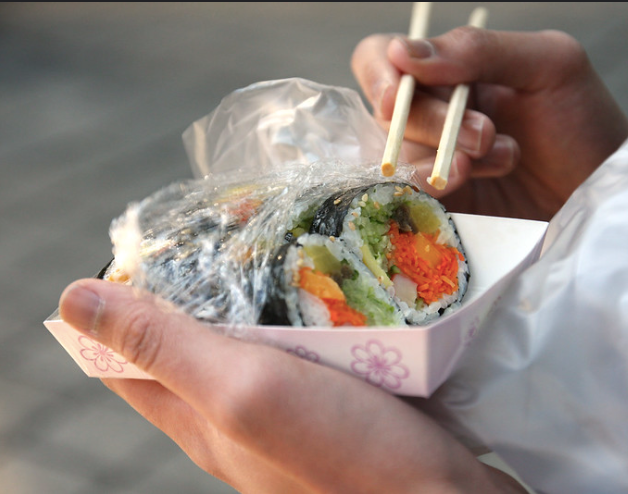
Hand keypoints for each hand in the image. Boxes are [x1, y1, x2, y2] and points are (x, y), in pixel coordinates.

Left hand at [59, 278, 528, 492]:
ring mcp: (288, 403)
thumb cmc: (344, 453)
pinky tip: (323, 274)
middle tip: (220, 221)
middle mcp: (235, 411)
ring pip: (251, 332)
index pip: (124, 358)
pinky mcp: (335, 393)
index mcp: (196, 417)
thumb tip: (74, 301)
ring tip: (273, 233)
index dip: (118, 299)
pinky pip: (304, 339)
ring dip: (255, 285)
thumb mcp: (245, 393)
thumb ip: (167, 351)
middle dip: (193, 278)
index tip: (144, 242)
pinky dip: (303, 303)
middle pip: (189, 337)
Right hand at [352, 27, 627, 219]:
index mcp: (451, 70)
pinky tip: (478, 180)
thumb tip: (401, 52)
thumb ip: (478, 49)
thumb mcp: (548, 65)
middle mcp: (434, 113)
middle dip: (433, 122)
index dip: (379, 76)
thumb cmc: (583, 121)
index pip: (381, 59)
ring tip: (504, 157)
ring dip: (445, 157)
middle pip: (386, 114)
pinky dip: (440, 187)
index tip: (396, 96)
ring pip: (398, 157)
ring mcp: (433, 160)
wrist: (603, 189)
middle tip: (485, 134)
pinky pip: (412, 196)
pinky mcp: (440, 202)